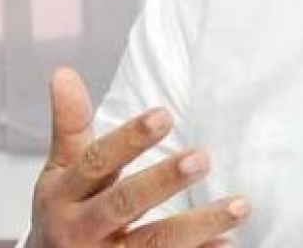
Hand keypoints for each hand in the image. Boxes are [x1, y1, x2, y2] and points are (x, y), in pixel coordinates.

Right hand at [26, 67, 248, 246]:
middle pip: (124, 204)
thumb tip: (64, 72)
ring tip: (241, 205)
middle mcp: (81, 230)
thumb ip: (70, 126)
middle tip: (203, 157)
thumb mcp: (61, 171)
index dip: (129, 140)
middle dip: (162, 181)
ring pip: (155, 243)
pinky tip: (227, 244)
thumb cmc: (66, 212)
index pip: (97, 162)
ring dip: (199, 224)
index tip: (163, 115)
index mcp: (64, 194)